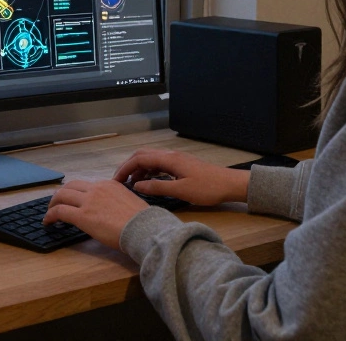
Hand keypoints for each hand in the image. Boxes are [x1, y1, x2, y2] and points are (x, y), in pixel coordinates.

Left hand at [43, 179, 148, 251]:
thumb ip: (115, 201)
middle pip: (70, 186)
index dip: (76, 192)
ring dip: (53, 203)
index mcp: (109, 184)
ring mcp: (88, 201)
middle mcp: (97, 188)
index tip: (73, 200)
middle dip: (61, 194)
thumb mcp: (128, 202)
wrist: (144, 228)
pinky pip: (59, 211)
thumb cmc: (142, 221)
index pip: (86, 185)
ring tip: (49, 213)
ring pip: (62, 195)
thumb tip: (109, 211)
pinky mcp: (82, 215)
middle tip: (56, 203)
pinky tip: (48, 222)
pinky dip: (50, 215)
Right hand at [113, 148, 249, 205]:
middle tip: (119, 181)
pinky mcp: (181, 164)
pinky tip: (148, 182)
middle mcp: (170, 155)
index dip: (124, 169)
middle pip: (142, 155)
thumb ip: (157, 187)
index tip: (115, 181)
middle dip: (128, 166)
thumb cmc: (207, 188)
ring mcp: (176, 159)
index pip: (139, 159)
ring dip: (138, 169)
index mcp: (169, 159)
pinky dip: (149, 171)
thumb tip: (136, 186)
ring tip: (131, 184)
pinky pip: (159, 164)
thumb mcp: (181, 191)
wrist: (229, 184)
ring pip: (150, 159)